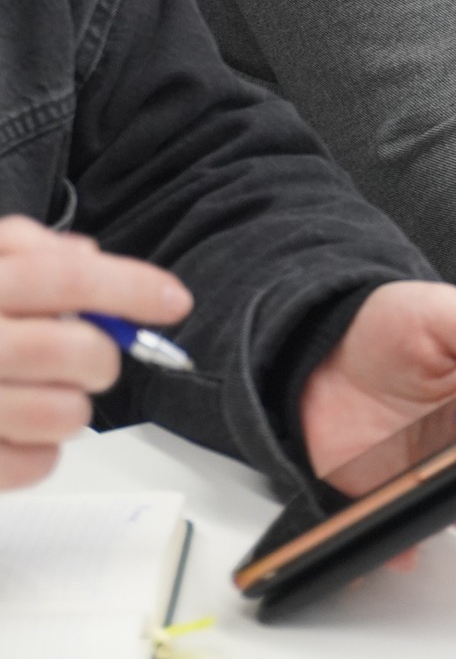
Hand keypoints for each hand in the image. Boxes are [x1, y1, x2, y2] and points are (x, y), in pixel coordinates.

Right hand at [0, 216, 191, 490]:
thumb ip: (29, 249)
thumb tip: (89, 256)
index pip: (69, 278)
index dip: (131, 287)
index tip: (174, 301)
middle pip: (77, 351)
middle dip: (104, 355)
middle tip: (93, 354)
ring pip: (65, 414)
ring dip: (75, 405)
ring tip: (50, 393)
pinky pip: (34, 464)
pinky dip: (46, 450)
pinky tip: (23, 429)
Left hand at [298, 282, 455, 535]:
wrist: (319, 353)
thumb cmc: (386, 327)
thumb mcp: (441, 315)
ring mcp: (428, 469)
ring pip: (453, 503)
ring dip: (455, 513)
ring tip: (453, 514)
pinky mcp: (387, 493)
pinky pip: (401, 524)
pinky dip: (401, 543)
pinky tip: (404, 548)